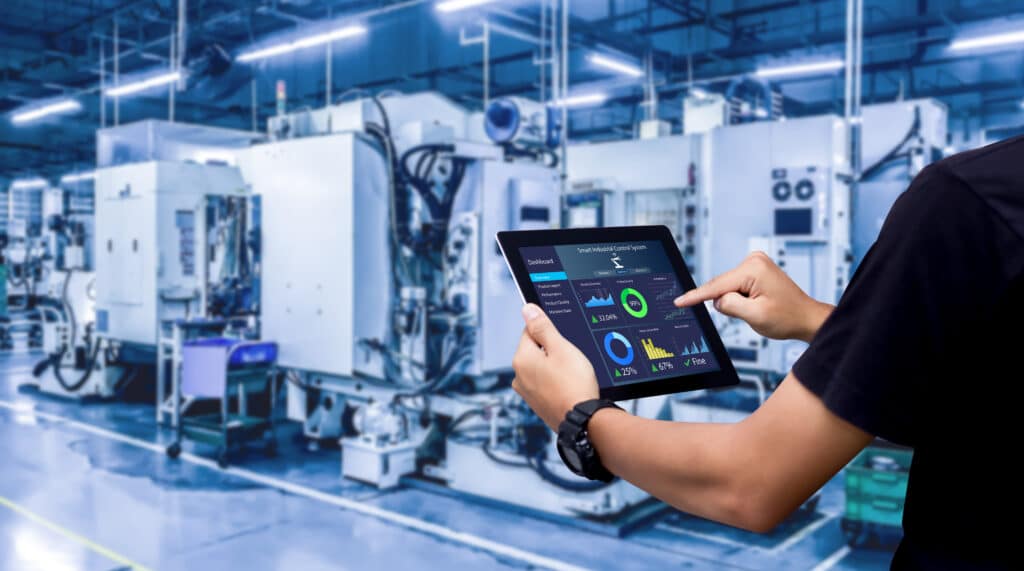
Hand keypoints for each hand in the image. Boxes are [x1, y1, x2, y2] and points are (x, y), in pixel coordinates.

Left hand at [512, 304, 599, 430]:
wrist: (584, 421)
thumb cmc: (574, 383)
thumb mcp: (561, 348)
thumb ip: (542, 327)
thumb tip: (527, 309)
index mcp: (521, 359)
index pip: (530, 331)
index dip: (549, 333)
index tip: (564, 341)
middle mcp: (518, 376)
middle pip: (535, 351)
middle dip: (552, 351)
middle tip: (571, 359)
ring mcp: (527, 393)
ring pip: (542, 368)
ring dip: (555, 368)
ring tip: (572, 375)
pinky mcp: (537, 405)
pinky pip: (546, 385)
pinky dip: (556, 383)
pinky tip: (570, 387)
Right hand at [674, 252, 832, 342]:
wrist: (806, 318)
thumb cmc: (787, 317)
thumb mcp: (755, 316)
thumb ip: (729, 305)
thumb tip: (716, 300)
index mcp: (753, 269)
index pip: (716, 285)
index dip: (696, 296)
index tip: (678, 302)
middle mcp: (753, 260)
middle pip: (722, 286)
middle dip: (728, 303)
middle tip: (751, 313)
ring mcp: (754, 263)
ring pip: (727, 288)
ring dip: (735, 302)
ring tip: (758, 308)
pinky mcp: (754, 270)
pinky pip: (734, 287)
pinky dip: (739, 298)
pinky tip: (757, 303)